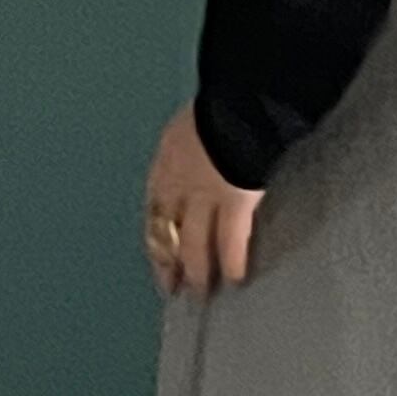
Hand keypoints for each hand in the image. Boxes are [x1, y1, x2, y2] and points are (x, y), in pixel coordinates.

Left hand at [142, 100, 263, 297]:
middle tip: (174, 289)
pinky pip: (230, 242)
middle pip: (167, 235)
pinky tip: (236, 277)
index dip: (156, 238)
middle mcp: (177, 187)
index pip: (155, 211)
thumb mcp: (193, 124)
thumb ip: (192, 148)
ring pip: (194, 245)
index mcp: (166, 164)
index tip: (159, 258)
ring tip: (203, 292)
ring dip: (198, 272)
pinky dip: (231, 261)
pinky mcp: (234, 205)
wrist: (241, 103)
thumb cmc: (222, 105)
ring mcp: (204, 198)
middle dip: (170, 264)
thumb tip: (204, 158)